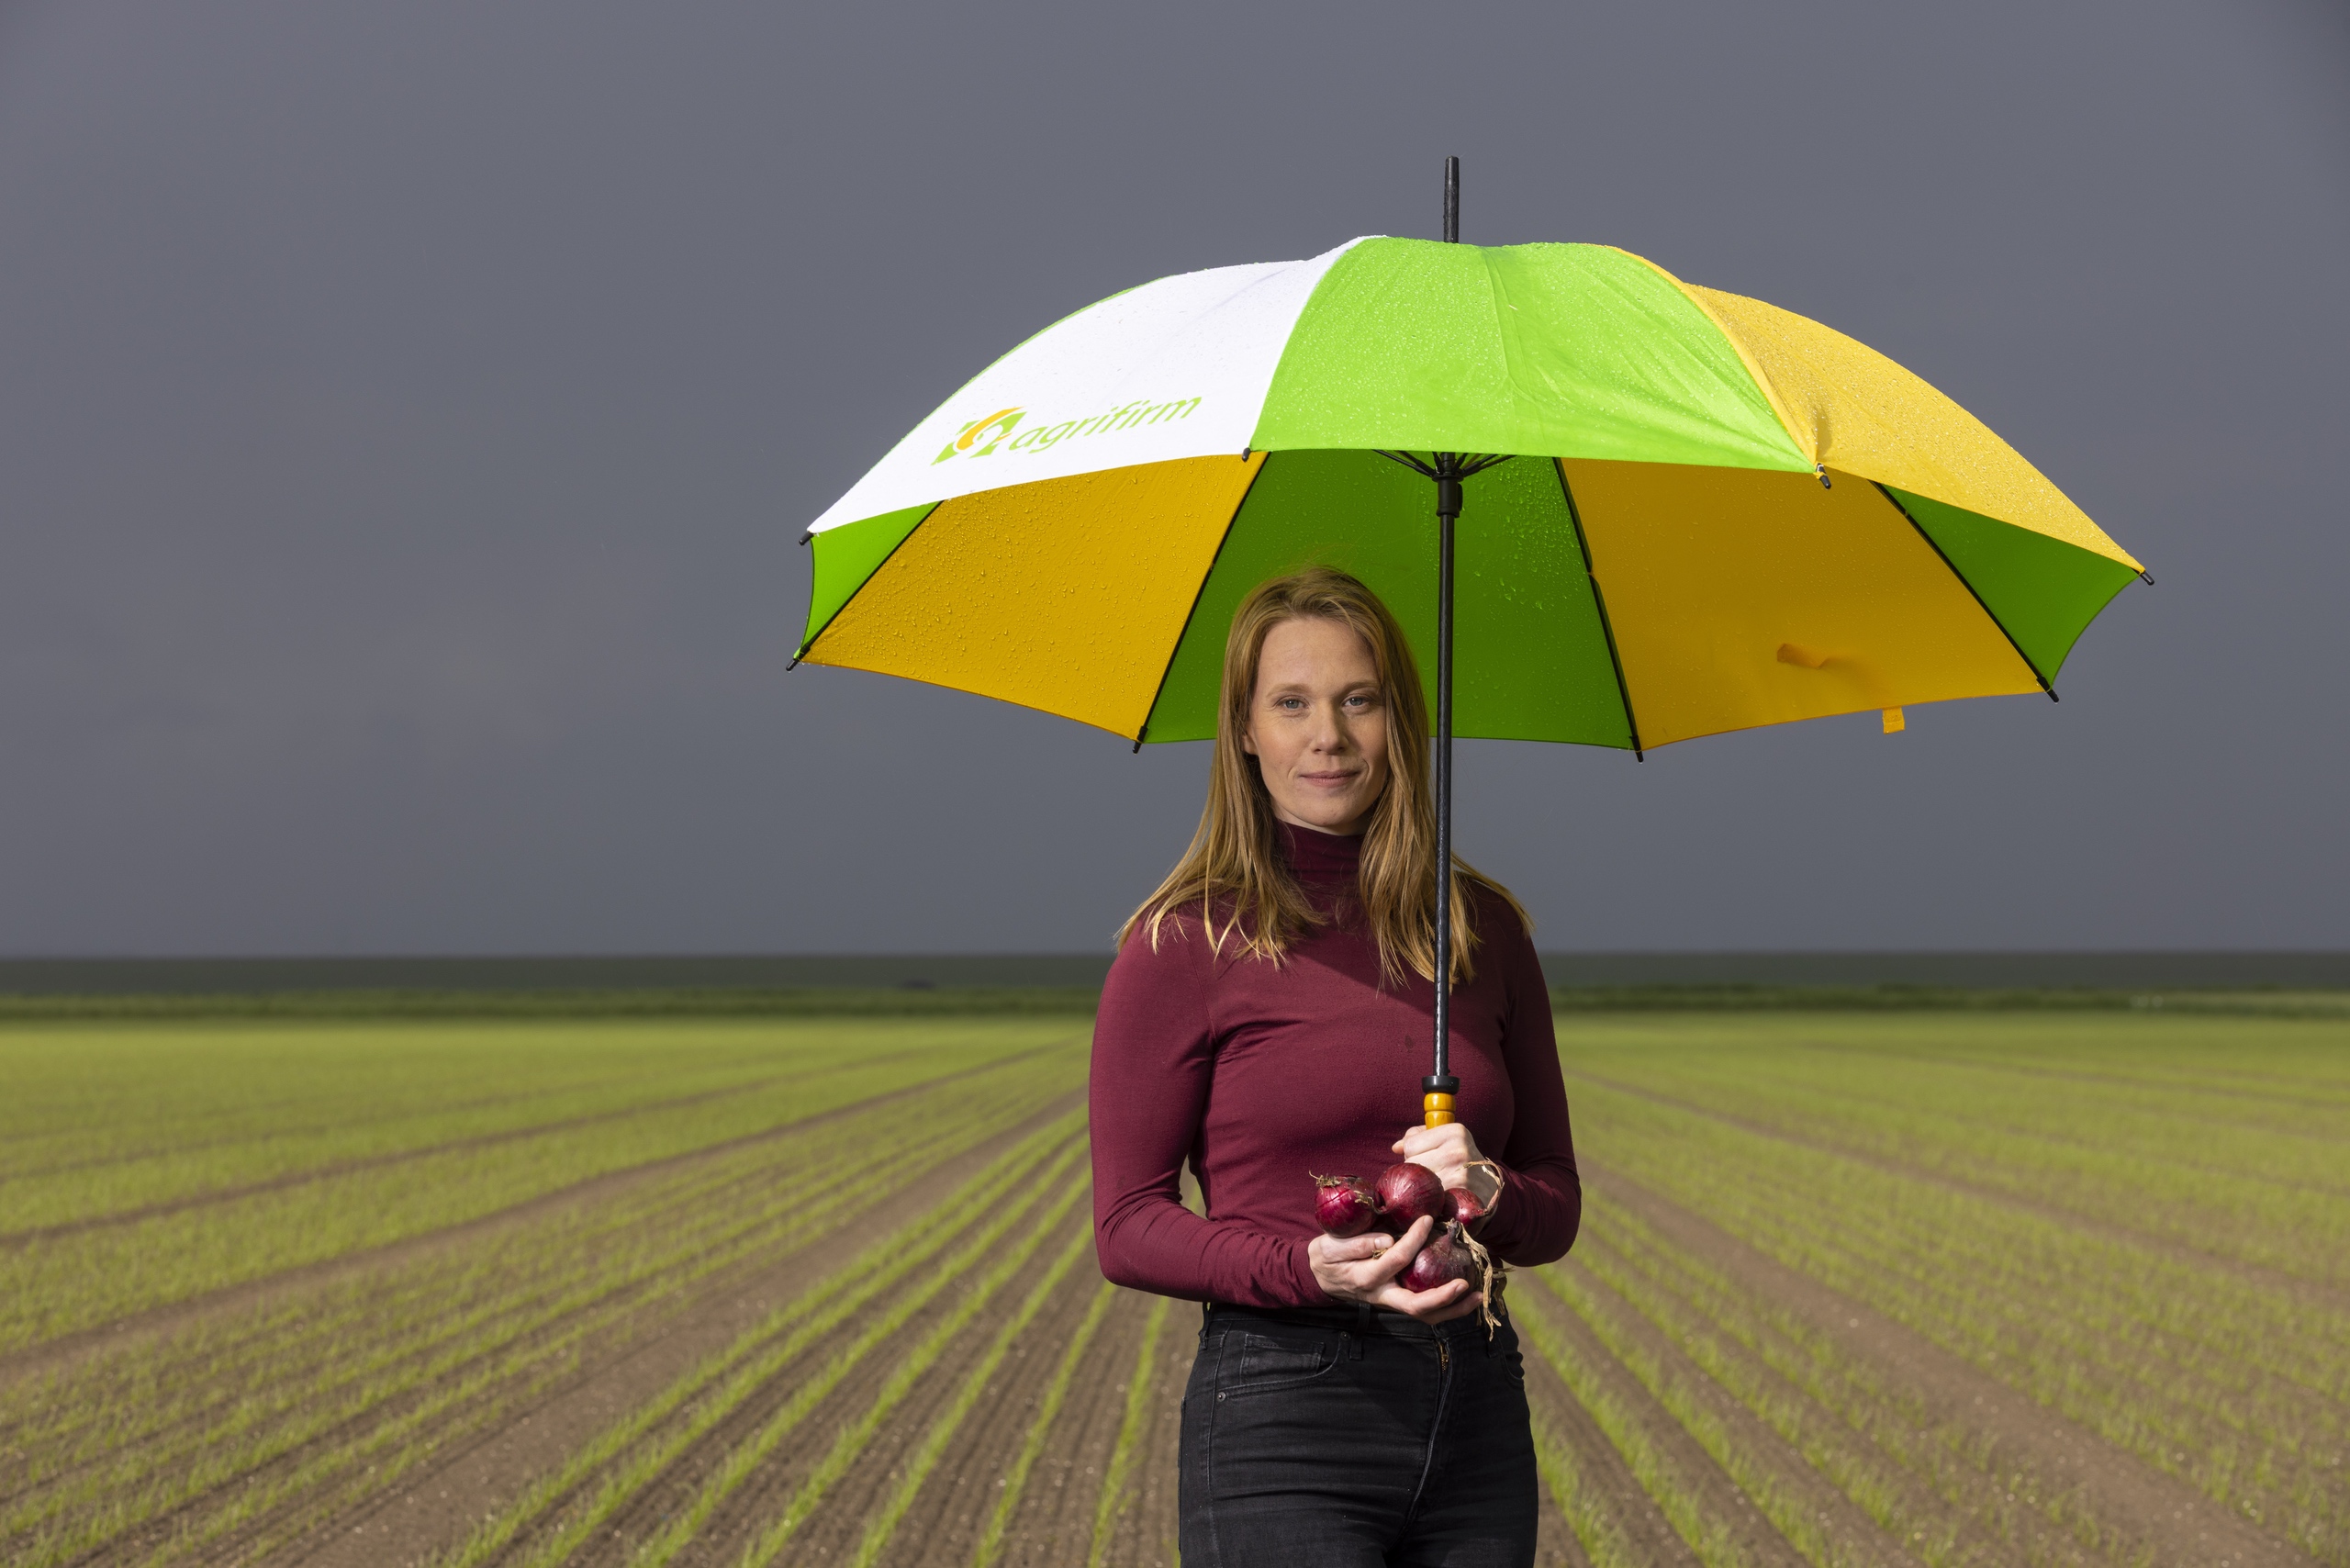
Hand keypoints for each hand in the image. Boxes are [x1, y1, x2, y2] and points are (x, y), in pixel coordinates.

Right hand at [1307, 1216, 1481, 1323]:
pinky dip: (1448, 1306)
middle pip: (1415, 1307)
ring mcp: (1391, 1302)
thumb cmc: (1326, 1256)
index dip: (1413, 1240)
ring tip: (1477, 1295)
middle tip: (1465, 1284)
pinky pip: (1426, 1309)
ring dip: (1452, 1309)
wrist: (1319, 1275)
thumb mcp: (1331, 1246)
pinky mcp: (1398, 1300)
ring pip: (1425, 1315)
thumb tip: (1388, 1241)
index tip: (1427, 1220)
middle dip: (1442, 1298)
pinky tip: (1466, 1295)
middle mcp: (1381, 1296)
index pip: (1395, 1260)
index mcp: (1365, 1279)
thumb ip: (1357, 1244)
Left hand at [1390, 1122, 1501, 1213]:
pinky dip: (1428, 1202)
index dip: (1414, 1153)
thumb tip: (1396, 1147)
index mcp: (1455, 1131)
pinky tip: (1438, 1199)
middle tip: (1433, 1174)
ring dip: (1421, 1188)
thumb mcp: (1449, 1139)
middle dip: (1416, 1171)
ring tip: (1437, 1186)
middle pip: (1412, 1164)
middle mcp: (1458, 1151)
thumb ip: (1419, 1136)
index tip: (1429, 1158)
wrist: (1491, 1190)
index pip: (1410, 1145)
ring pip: (1417, 1183)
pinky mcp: (1458, 1198)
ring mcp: (1459, 1175)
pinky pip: (1426, 1200)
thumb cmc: (1462, 1161)